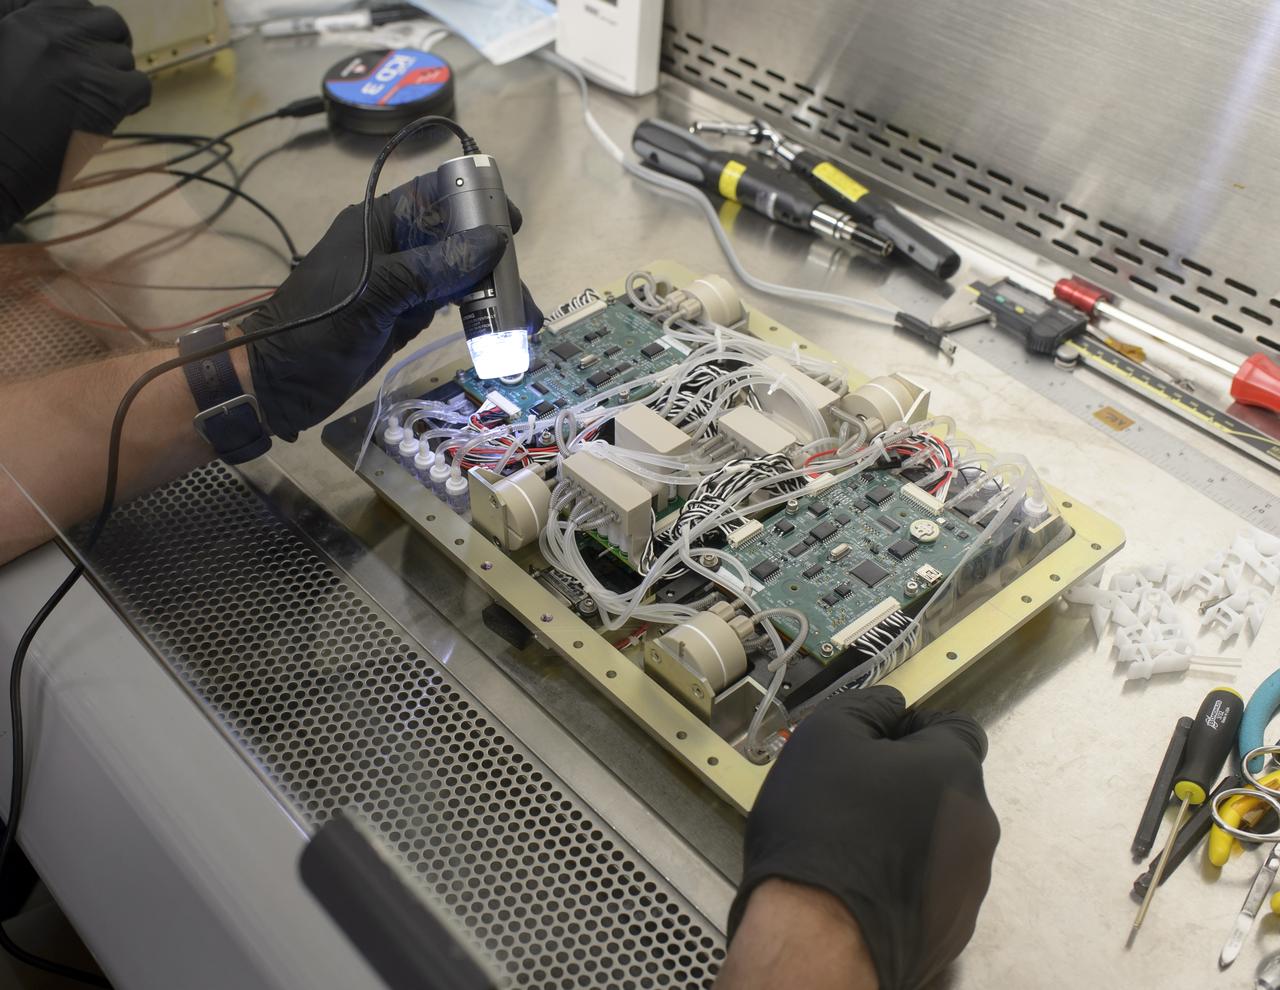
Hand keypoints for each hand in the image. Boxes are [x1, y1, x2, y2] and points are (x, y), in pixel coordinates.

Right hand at [0, 0, 149, 228]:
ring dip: (115, 79)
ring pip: (124, 57)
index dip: (83, 29)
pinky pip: (140, 85)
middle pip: (107, 22)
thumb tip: (52, 35)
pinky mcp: (105, 93)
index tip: (77, 53)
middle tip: (97, 75)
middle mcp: (52, 31)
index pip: (74, 5)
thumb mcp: (1, 53)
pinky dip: (133, 101)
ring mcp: (81, 60)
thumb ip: (19, 30)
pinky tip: (112, 115)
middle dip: (108, 46)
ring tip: (92, 102)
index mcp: (21, 17)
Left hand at [242, 171, 542, 439]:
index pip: (435, 195)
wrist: (277, 383)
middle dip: (492, 262)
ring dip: (489, 293)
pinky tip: (496, 327)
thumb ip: (435, 267)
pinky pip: (447, 305)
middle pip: (456, 240)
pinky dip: (474, 315)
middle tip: (520, 293)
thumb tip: (494, 241)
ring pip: (457, 276)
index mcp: (379, 223)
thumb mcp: (378, 292)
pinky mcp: (403, 316)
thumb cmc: (317, 326)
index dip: (475, 202)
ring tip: (521, 321)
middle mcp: (394, 247)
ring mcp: (400, 283)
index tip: (512, 223)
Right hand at [731, 686, 998, 989]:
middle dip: (906, 782)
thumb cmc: (822, 831)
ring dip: (906, 832)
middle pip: (946, 785)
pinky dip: (904, 879)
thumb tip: (889, 705)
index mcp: (955, 771)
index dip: (913, 727)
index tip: (876, 740)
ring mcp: (969, 883)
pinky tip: (861, 884)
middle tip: (852, 792)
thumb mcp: (825, 735)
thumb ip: (867, 706)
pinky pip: (931, 886)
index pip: (956, 727)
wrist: (819, 938)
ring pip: (939, 838)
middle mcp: (978, 826)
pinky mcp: (952, 928)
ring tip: (850, 844)